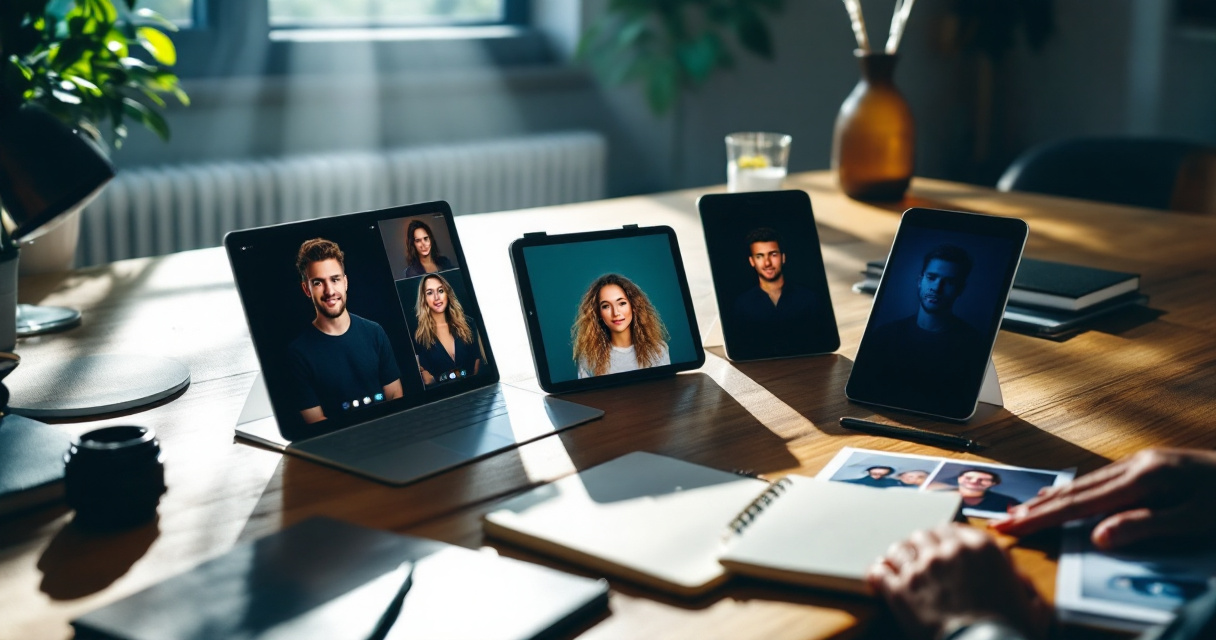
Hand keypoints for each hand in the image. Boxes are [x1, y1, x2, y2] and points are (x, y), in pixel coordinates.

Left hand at [866, 524, 1050, 639]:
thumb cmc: (1011, 630)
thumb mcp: (1032, 603)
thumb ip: (1020, 582)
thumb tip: (1016, 579)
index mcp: (980, 547)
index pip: (951, 529)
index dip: (943, 538)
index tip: (939, 545)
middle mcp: (947, 551)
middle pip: (923, 535)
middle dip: (921, 545)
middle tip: (920, 556)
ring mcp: (921, 568)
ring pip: (899, 549)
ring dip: (899, 556)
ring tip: (898, 564)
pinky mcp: (900, 590)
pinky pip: (880, 571)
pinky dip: (878, 572)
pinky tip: (878, 576)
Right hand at [992, 448, 1215, 549]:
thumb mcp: (1196, 522)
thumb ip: (1144, 526)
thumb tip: (1096, 535)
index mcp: (1144, 476)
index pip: (1081, 503)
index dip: (1043, 517)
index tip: (1012, 526)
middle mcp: (1138, 464)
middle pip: (1076, 490)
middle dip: (1037, 508)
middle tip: (1004, 521)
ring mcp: (1144, 462)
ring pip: (1088, 483)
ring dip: (1053, 499)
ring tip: (1025, 510)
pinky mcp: (1152, 467)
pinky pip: (1104, 481)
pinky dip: (1078, 492)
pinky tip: (1068, 495)